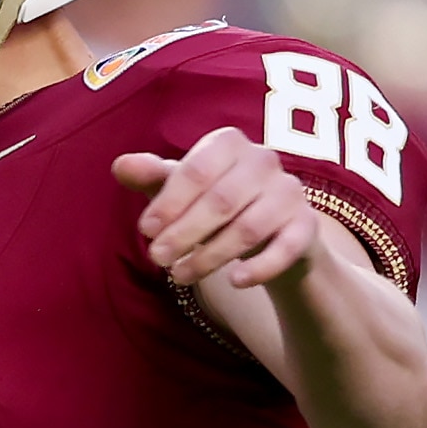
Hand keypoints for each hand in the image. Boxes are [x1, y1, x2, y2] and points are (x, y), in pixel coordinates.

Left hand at [114, 130, 326, 294]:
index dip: (170, 202)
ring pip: (248, 228)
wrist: (271, 231)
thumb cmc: (215, 202)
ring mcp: (289, 192)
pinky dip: (260, 268)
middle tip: (157, 259)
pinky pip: (286, 248)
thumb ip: (153, 178)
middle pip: (221, 201)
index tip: (146, 231)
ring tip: (179, 277)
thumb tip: (120, 166)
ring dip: (210, 257)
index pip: (197, 170)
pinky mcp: (306, 226)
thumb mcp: (181, 190)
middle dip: (184, 233)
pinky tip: (234, 283)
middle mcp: (264, 160)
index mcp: (229, 143)